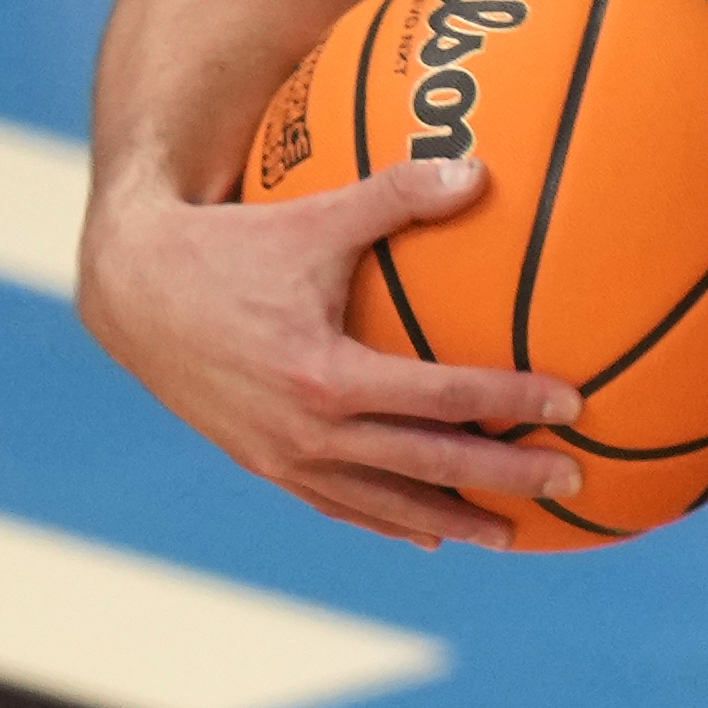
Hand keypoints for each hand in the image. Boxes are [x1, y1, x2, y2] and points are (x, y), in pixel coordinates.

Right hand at [78, 156, 583, 550]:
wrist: (134, 291)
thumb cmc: (232, 244)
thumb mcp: (315, 215)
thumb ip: (398, 194)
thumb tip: (481, 172)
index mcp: (326, 375)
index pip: (442, 396)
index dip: (511, 401)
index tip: (573, 406)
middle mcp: (307, 430)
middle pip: (427, 465)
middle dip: (504, 480)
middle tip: (573, 485)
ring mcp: (283, 456)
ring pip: (384, 502)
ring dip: (452, 519)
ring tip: (513, 536)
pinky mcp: (263, 463)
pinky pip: (337, 503)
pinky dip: (387, 520)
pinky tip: (427, 534)